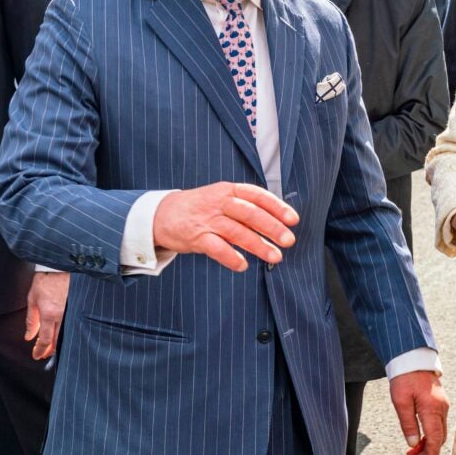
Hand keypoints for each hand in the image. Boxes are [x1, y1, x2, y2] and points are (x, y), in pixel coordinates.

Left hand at [25, 271, 69, 359]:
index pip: (45, 339)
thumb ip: (31, 320)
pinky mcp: (78, 306)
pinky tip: (62, 333)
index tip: (36, 355)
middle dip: (50, 350)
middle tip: (43, 354)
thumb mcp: (33, 299)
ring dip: (58, 343)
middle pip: (58, 340)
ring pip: (67, 334)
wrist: (61, 266)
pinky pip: (72, 324)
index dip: (40, 350)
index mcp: (49, 314)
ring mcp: (72, 311)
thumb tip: (29, 336)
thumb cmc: (46, 280)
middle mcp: (62, 315)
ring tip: (52, 347)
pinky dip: (67, 332)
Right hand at [153, 182, 298, 272]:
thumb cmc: (201, 207)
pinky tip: (243, 266)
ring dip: (258, 245)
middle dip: (272, 227)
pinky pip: (216, 248)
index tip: (293, 219)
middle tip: (289, 240)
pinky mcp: (196, 237)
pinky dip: (231, 257)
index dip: (277, 207)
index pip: (257, 195)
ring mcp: (207, 220)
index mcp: (229, 190)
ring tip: (276, 257)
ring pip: (236, 231)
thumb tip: (278, 221)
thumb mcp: (223, 197)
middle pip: (250, 213)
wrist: (162, 213)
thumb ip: (247, 206)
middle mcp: (220, 202)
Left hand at [389, 371, 448, 453]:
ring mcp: (443, 404)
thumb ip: (408, 424)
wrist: (413, 358)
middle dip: (429, 449)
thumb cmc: (405, 377)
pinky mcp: (441, 401)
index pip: (435, 439)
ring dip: (431, 441)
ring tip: (416, 447)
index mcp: (432, 408)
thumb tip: (413, 443)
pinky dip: (432, 431)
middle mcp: (442, 407)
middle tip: (415, 454)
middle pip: (441, 437)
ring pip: (441, 430)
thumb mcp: (401, 402)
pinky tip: (421, 434)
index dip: (429, 453)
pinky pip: (440, 421)